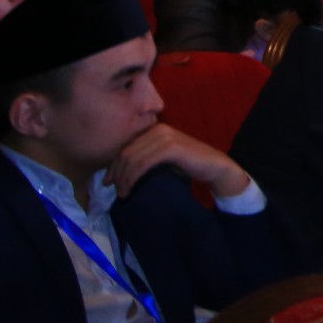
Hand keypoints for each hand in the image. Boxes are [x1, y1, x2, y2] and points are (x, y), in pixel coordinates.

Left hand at [111, 123, 249, 200]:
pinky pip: (143, 163)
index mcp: (155, 129)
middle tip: (114, 190)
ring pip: (132, 158)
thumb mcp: (163, 159)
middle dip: (116, 173)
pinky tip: (130, 188)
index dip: (113, 166)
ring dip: (123, 178)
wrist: (215, 166)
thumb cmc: (188, 165)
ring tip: (122, 193)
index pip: (126, 147)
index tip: (108, 182)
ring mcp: (165, 136)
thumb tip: (119, 170)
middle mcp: (158, 129)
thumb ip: (146, 157)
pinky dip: (133, 178)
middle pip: (126, 152)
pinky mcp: (171, 147)